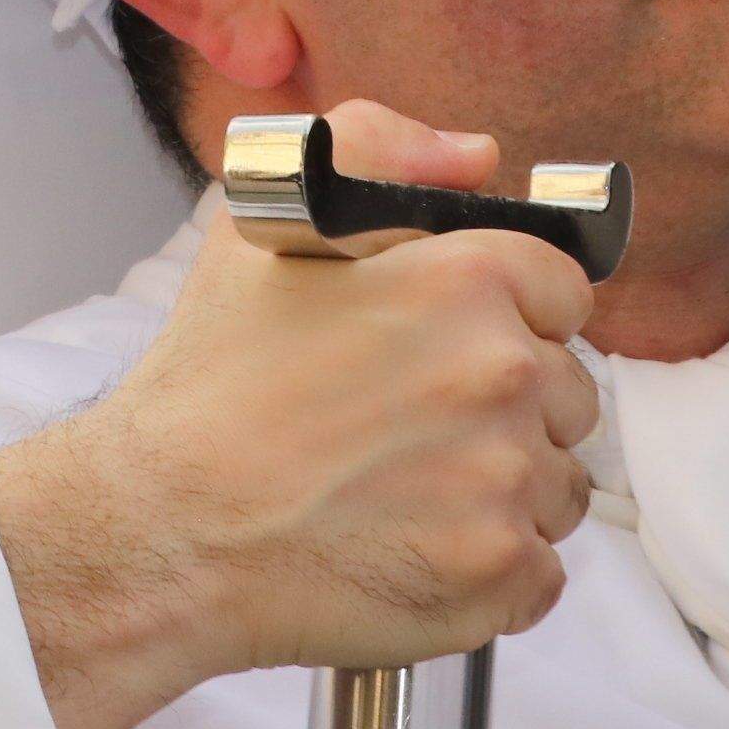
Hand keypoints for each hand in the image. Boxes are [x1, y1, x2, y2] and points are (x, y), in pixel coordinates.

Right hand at [0, 101, 600, 728]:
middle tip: (410, 427)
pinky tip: (414, 549)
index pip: (564, 291)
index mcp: (465, 281)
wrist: (159, 532)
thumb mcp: (264, 227)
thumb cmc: (209, 386)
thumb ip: (378, 149)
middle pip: (568, 390)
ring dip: (505, 489)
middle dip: (509, 406)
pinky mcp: (498, 578)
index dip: (509, 317)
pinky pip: (542, 572)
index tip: (447, 349)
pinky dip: (493, 569)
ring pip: (559, 483)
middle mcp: (502, 375)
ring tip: (405, 492)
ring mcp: (506, 484)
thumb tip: (482, 158)